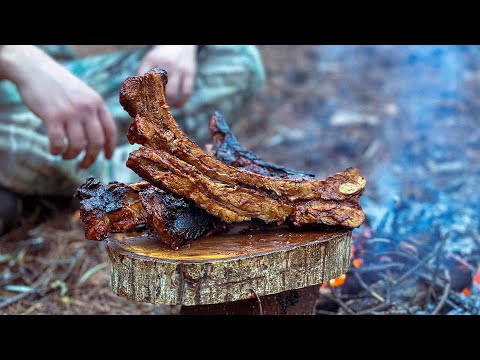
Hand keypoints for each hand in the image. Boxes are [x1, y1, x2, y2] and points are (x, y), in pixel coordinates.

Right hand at [0, 45, 116, 168]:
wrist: (36, 70)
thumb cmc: (60, 86)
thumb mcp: (84, 94)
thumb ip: (93, 112)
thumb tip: (100, 139)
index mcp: (97, 103)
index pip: (110, 131)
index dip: (110, 148)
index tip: (106, 158)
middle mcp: (87, 108)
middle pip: (97, 142)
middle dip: (91, 158)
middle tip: (84, 165)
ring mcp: (70, 112)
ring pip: (79, 145)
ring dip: (72, 156)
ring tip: (66, 156)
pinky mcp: (52, 116)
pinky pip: (59, 142)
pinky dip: (57, 151)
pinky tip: (54, 151)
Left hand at [137, 45, 196, 107]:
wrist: (180, 43)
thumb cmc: (162, 55)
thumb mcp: (150, 59)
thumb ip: (144, 72)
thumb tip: (138, 91)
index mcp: (152, 60)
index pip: (143, 80)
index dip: (141, 93)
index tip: (142, 103)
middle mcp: (166, 64)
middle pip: (159, 89)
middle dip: (157, 101)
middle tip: (155, 107)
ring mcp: (179, 68)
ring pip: (173, 93)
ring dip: (169, 104)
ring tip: (166, 107)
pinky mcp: (190, 73)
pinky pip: (187, 92)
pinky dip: (181, 102)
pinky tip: (177, 105)